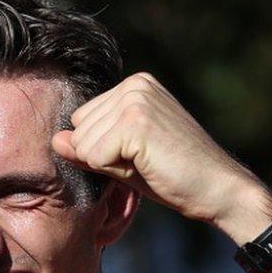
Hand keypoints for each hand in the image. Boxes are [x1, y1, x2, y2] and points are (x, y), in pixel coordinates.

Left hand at [51, 73, 271, 241]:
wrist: (216, 187)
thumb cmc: (172, 175)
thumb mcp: (122, 158)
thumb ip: (88, 147)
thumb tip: (55, 140)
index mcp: (135, 85)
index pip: (81, 119)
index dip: (102, 147)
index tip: (138, 153)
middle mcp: (135, 85)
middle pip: (79, 130)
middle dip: (103, 156)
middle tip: (144, 161)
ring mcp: (136, 100)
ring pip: (83, 144)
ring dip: (110, 164)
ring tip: (147, 162)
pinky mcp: (136, 122)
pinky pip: (94, 156)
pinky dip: (115, 171)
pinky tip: (148, 165)